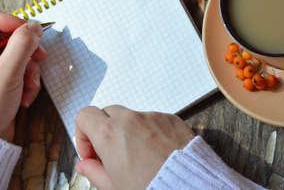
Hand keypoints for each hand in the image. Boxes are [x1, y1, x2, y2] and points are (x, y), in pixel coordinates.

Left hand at [0, 12, 46, 141]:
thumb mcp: (9, 72)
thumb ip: (22, 45)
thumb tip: (33, 27)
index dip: (16, 23)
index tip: (32, 32)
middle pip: (12, 40)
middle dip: (29, 54)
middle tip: (39, 59)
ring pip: (19, 58)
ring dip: (30, 73)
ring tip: (29, 88)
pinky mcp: (1, 82)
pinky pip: (19, 73)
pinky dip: (27, 83)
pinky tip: (25, 96)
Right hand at [75, 105, 194, 189]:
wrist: (189, 188)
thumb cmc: (154, 189)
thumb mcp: (115, 187)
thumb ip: (94, 172)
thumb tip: (86, 166)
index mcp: (110, 134)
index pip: (85, 115)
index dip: (83, 134)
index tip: (91, 152)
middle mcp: (131, 120)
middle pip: (108, 113)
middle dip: (106, 131)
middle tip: (111, 154)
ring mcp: (154, 117)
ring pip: (133, 117)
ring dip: (131, 131)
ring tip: (139, 157)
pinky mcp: (172, 119)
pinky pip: (155, 120)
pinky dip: (152, 132)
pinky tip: (157, 153)